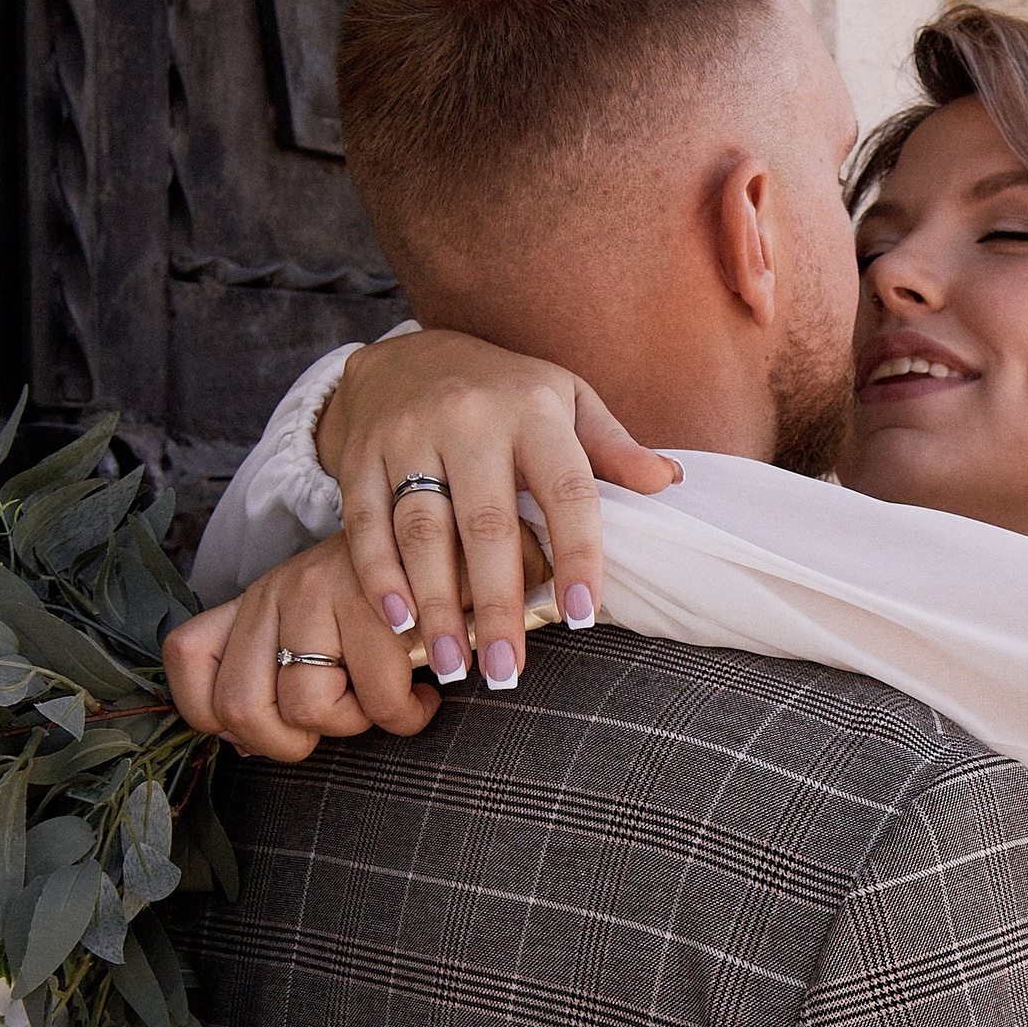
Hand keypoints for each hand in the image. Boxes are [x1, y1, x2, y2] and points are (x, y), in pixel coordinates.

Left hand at [163, 534, 440, 759]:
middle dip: (289, 743)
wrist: (465, 537)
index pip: (186, 654)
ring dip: (357, 724)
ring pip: (306, 709)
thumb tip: (241, 742)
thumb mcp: (322, 617)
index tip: (268, 722)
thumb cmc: (398, 597)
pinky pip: (378, 700)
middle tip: (336, 721)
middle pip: (238, 707)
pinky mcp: (374, 602)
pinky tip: (422, 696)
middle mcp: (275, 590)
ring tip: (385, 699)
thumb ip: (273, 667)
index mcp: (256, 599)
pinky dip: (406, 717)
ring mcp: (319, 592)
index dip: (212, 712)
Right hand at [320, 330, 678, 686]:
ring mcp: (408, 433)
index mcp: (534, 409)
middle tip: (507, 670)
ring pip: (421, 530)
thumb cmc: (505, 393)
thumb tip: (668, 481)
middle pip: (487, 524)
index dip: (579, 554)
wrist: (405, 356)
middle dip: (497, 604)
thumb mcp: (566, 401)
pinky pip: (365, 522)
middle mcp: (469, 417)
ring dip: (437, 605)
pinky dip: (380, 576)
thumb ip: (612, 448)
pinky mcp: (359, 453)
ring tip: (452, 665)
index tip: (583, 615)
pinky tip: (399, 623)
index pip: (567, 488)